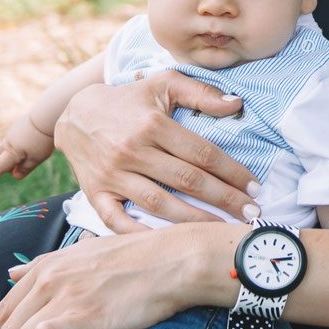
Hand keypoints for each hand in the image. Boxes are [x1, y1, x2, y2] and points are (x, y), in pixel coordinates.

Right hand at [0, 116, 55, 190]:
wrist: (47, 115)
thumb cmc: (44, 138)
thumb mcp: (38, 157)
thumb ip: (25, 168)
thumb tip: (14, 175)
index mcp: (12, 151)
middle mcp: (8, 142)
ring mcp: (11, 134)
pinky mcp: (16, 129)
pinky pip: (7, 144)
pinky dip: (5, 154)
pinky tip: (11, 158)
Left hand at [0, 225, 209, 328]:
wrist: (172, 261)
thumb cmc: (137, 258)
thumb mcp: (86, 251)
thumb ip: (46, 263)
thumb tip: (13, 272)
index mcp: (49, 265)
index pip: (4, 306)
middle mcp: (50, 279)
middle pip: (6, 325)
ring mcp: (64, 297)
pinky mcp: (82, 317)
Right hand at [55, 72, 257, 231]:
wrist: (74, 113)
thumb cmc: (128, 99)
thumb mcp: (163, 84)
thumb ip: (201, 93)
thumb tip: (237, 104)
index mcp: (153, 125)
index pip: (202, 153)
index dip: (232, 172)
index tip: (255, 186)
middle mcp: (132, 151)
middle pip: (187, 181)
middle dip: (224, 199)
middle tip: (251, 213)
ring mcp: (112, 175)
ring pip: (158, 204)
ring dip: (194, 220)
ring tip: (221, 229)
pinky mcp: (95, 193)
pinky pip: (116, 220)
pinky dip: (139, 235)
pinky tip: (166, 244)